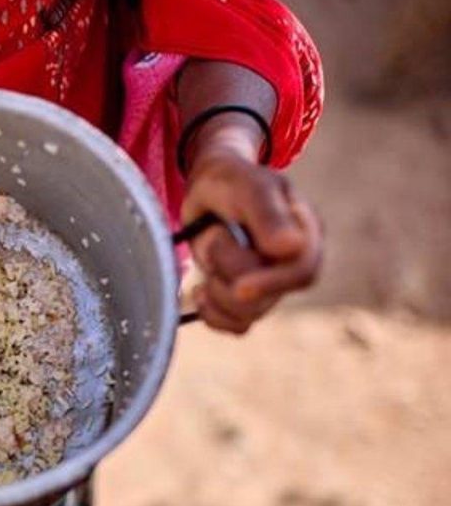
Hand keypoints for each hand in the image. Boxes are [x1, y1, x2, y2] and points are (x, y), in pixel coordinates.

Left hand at [182, 150, 322, 333]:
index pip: (301, 271)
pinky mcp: (249, 298)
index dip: (272, 283)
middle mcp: (292, 262)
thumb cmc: (231, 181)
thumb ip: (267, 214)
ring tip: (205, 252)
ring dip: (216, 289)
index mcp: (304, 232)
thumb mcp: (246, 187)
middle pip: (270, 298)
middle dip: (231, 278)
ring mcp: (272, 283)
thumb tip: (292, 247)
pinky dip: (213, 314)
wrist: (210, 188)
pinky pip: (236, 324)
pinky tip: (200, 291)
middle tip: (211, 238)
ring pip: (249, 314)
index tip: (239, 287)